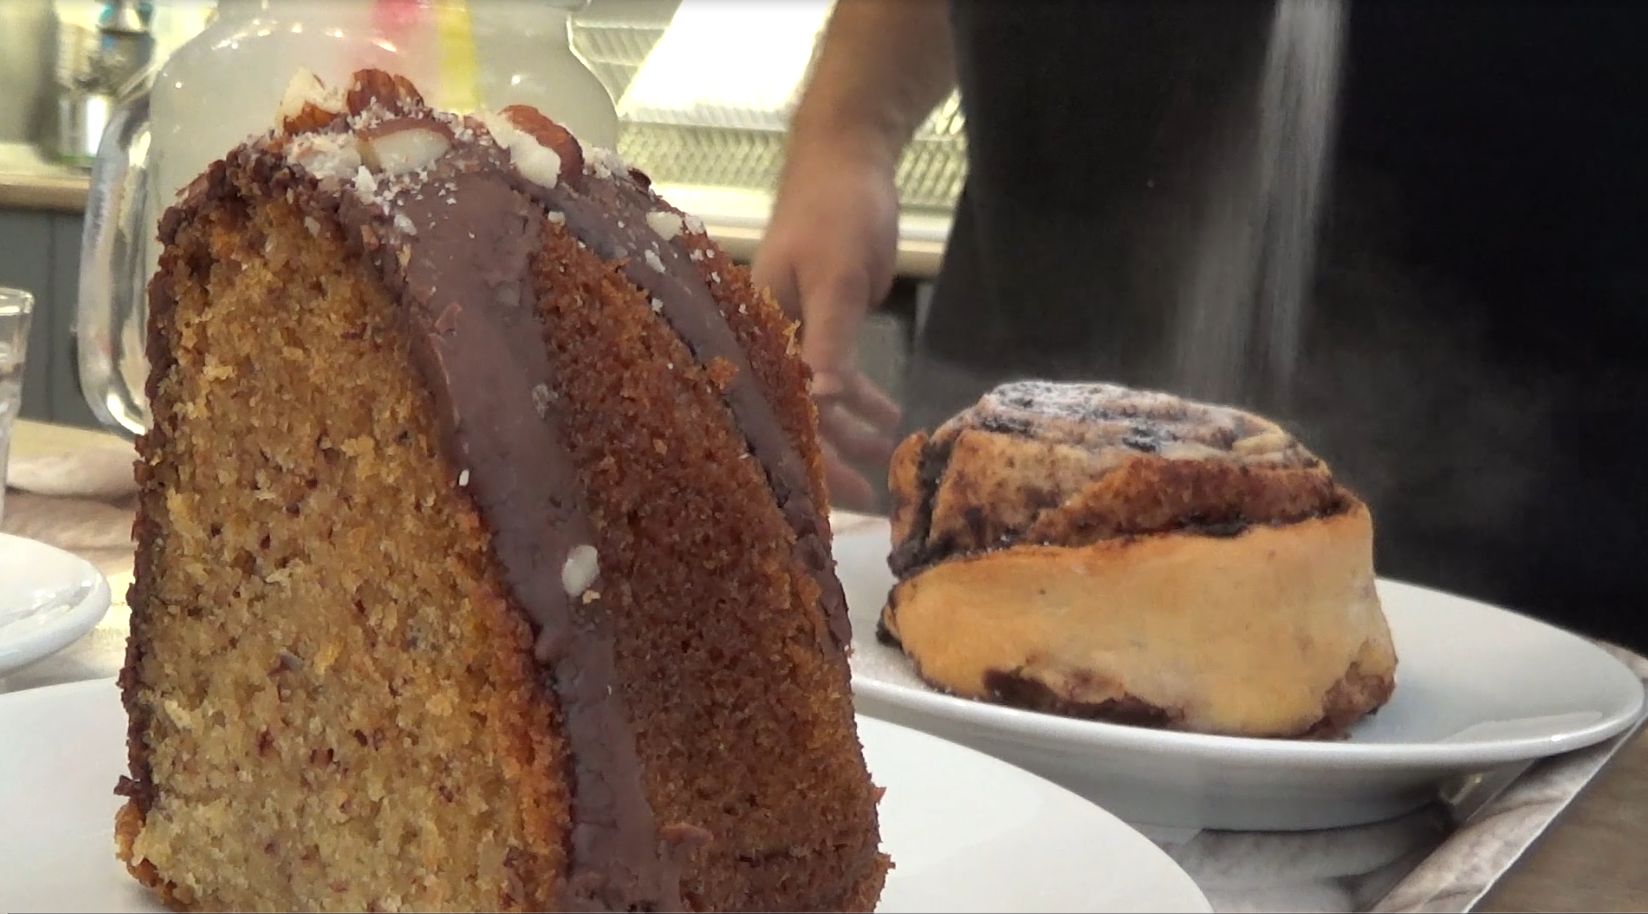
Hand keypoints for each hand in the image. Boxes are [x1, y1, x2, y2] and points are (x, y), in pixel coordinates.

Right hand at [754, 146, 902, 510]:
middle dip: (832, 459)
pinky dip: (863, 399)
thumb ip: (828, 341)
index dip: (807, 455)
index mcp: (756, 331)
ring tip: (890, 464)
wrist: (849, 157)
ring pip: (821, 400)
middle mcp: (768, 341)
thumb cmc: (834, 209)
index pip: (776, 408)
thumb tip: (821, 403)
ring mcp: (796, 334)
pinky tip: (890, 420)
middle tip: (873, 501)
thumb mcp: (835, 276)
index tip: (839, 496)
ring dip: (853, 433)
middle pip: (796, 414)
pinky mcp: (825, 324)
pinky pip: (841, 374)